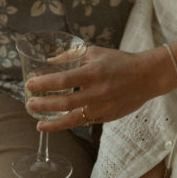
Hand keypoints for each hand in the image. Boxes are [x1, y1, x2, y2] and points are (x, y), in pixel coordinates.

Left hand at [26, 45, 172, 131]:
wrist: (147, 77)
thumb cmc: (119, 61)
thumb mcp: (95, 53)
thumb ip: (72, 57)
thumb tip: (49, 62)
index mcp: (94, 72)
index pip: (64, 79)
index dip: (45, 83)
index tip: (29, 85)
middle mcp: (97, 92)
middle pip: (65, 102)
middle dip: (44, 104)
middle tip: (29, 104)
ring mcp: (102, 107)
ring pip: (73, 119)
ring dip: (53, 122)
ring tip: (38, 124)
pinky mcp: (106, 117)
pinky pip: (83, 121)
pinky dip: (68, 123)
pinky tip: (56, 123)